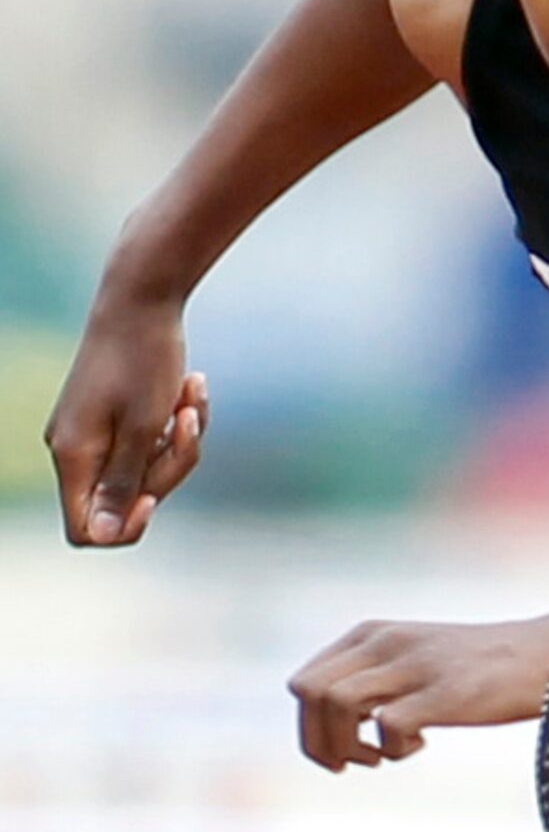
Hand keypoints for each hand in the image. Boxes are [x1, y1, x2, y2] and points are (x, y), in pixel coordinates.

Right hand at [45, 295, 209, 546]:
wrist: (143, 296)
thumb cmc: (143, 359)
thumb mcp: (143, 427)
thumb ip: (123, 483)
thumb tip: (102, 535)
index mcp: (73, 456)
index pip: (86, 530)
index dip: (124, 526)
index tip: (154, 497)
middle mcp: (77, 450)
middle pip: (128, 498)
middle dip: (170, 466)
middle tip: (187, 421)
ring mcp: (96, 434)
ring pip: (148, 468)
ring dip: (181, 439)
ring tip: (192, 393)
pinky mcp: (116, 417)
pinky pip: (153, 442)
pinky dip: (178, 422)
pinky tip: (192, 388)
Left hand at [288, 610, 548, 772]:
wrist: (544, 655)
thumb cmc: (474, 667)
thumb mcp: (411, 657)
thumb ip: (370, 677)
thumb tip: (325, 725)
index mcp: (371, 633)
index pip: (303, 682)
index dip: (310, 726)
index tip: (341, 745)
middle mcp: (386, 642)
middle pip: (308, 693)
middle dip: (317, 741)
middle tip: (352, 763)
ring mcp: (415, 665)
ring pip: (337, 705)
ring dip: (347, 747)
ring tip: (380, 758)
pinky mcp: (445, 692)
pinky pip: (387, 727)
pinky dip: (393, 751)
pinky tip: (421, 745)